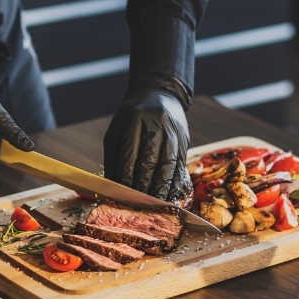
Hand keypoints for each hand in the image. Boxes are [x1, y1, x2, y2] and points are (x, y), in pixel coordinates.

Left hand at [104, 81, 189, 199]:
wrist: (159, 94)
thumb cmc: (131, 117)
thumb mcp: (116, 131)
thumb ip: (114, 158)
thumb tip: (113, 187)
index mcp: (134, 120)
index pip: (130, 154)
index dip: (126, 177)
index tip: (122, 195)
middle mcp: (157, 125)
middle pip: (150, 161)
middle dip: (143, 186)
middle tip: (137, 204)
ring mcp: (173, 132)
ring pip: (168, 165)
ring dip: (161, 187)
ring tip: (154, 204)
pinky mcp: (184, 140)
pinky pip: (180, 165)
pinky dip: (175, 183)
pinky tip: (169, 195)